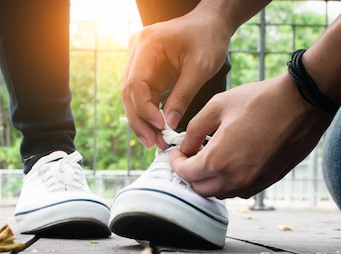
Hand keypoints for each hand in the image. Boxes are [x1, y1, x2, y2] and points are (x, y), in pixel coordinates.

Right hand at [122, 10, 230, 148]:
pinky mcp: (146, 71)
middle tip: (153, 143)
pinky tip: (157, 131)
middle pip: (129, 93)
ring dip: (143, 122)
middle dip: (140, 121)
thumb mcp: (200, 67)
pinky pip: (142, 96)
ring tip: (156, 142)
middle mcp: (136, 53)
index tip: (160, 126)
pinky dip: (149, 114)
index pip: (136, 83)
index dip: (145, 108)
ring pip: (133, 98)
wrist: (210, 23)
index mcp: (147, 46)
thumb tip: (169, 124)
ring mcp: (139, 62)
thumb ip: (183, 95)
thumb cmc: (208, 38)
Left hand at [170, 74, 333, 198]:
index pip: (186, 174)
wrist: (302, 103)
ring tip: (210, 158)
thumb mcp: (217, 106)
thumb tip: (184, 147)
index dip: (176, 163)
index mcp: (218, 160)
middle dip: (190, 175)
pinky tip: (231, 162)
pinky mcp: (267, 182)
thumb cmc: (260, 100)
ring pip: (220, 193)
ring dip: (210, 180)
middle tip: (189, 157)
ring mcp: (253, 183)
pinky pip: (240, 190)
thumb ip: (193, 130)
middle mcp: (234, 179)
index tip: (175, 153)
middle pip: (200, 189)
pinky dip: (229, 181)